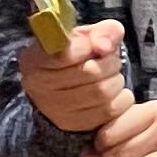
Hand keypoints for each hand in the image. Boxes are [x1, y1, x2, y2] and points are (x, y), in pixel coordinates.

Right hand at [22, 16, 131, 132]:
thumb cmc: (77, 57)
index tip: (94, 45)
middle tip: (108, 60)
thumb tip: (105, 46)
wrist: (67, 87)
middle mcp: (38, 86)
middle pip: (91, 72)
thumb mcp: (87, 36)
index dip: (87, 47)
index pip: (64, 54)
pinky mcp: (73, 124)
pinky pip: (112, 110)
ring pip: (103, 92)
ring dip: (116, 80)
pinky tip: (113, 93)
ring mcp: (54, 109)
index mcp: (35, 59)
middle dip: (109, 62)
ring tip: (109, 76)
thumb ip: (101, 32)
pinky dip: (121, 98)